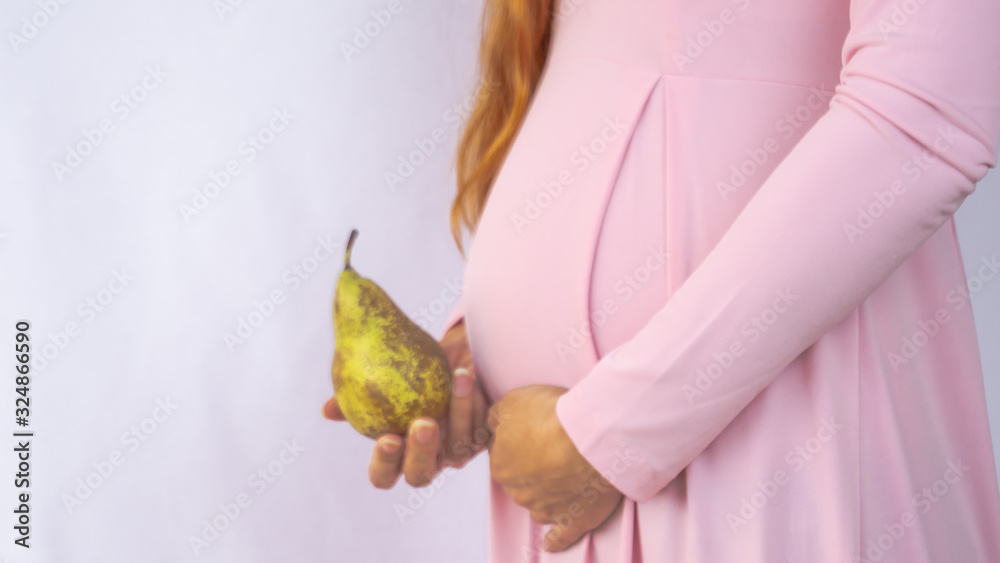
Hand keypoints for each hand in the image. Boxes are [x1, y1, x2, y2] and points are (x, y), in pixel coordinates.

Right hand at [323, 319, 492, 487]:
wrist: (452, 357)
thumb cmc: (409, 372)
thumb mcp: (385, 380)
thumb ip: (356, 396)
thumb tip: (329, 410)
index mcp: (398, 455)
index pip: (383, 476)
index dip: (384, 465)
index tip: (386, 438)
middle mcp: (428, 461)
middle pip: (420, 475)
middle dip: (422, 452)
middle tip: (423, 423)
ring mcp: (456, 453)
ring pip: (457, 448)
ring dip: (458, 412)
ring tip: (458, 378)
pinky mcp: (482, 437)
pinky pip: (480, 428)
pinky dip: (476, 402)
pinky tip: (470, 378)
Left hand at [488, 385, 623, 551]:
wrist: (589, 437)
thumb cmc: (551, 416)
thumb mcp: (512, 401)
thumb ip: (497, 415)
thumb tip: (493, 423)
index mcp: (501, 465)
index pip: (504, 454)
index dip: (520, 441)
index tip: (536, 432)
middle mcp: (518, 492)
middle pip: (522, 480)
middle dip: (535, 467)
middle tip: (556, 448)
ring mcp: (545, 510)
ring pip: (539, 504)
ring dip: (548, 494)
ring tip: (566, 479)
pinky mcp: (572, 522)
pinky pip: (559, 537)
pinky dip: (556, 540)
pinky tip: (550, 542)